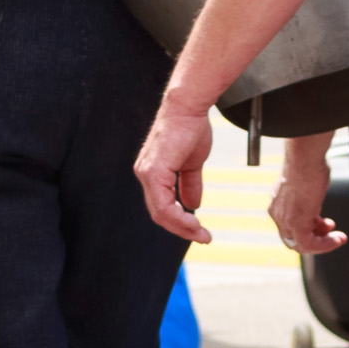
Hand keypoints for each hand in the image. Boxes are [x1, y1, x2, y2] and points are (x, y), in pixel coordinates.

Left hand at [135, 97, 216, 243]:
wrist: (188, 109)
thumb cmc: (190, 129)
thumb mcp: (192, 164)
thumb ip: (190, 184)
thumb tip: (193, 205)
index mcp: (152, 173)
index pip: (161, 206)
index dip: (179, 221)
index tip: (199, 231)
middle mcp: (145, 175)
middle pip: (159, 214)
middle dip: (182, 230)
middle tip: (203, 238)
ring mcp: (147, 174)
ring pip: (161, 213)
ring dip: (182, 227)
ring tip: (201, 234)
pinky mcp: (154, 171)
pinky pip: (164, 203)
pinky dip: (179, 217)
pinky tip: (194, 222)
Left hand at [268, 135, 346, 255]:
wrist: (304, 159)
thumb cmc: (307, 165)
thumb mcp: (305, 187)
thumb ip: (307, 200)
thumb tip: (314, 204)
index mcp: (277, 205)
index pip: (289, 229)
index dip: (309, 230)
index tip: (324, 225)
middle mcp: (277, 214)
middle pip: (293, 239)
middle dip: (316, 239)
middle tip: (332, 234)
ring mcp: (285, 220)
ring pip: (301, 245)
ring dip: (323, 245)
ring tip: (339, 238)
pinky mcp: (296, 222)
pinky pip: (308, 243)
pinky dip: (324, 245)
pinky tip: (337, 239)